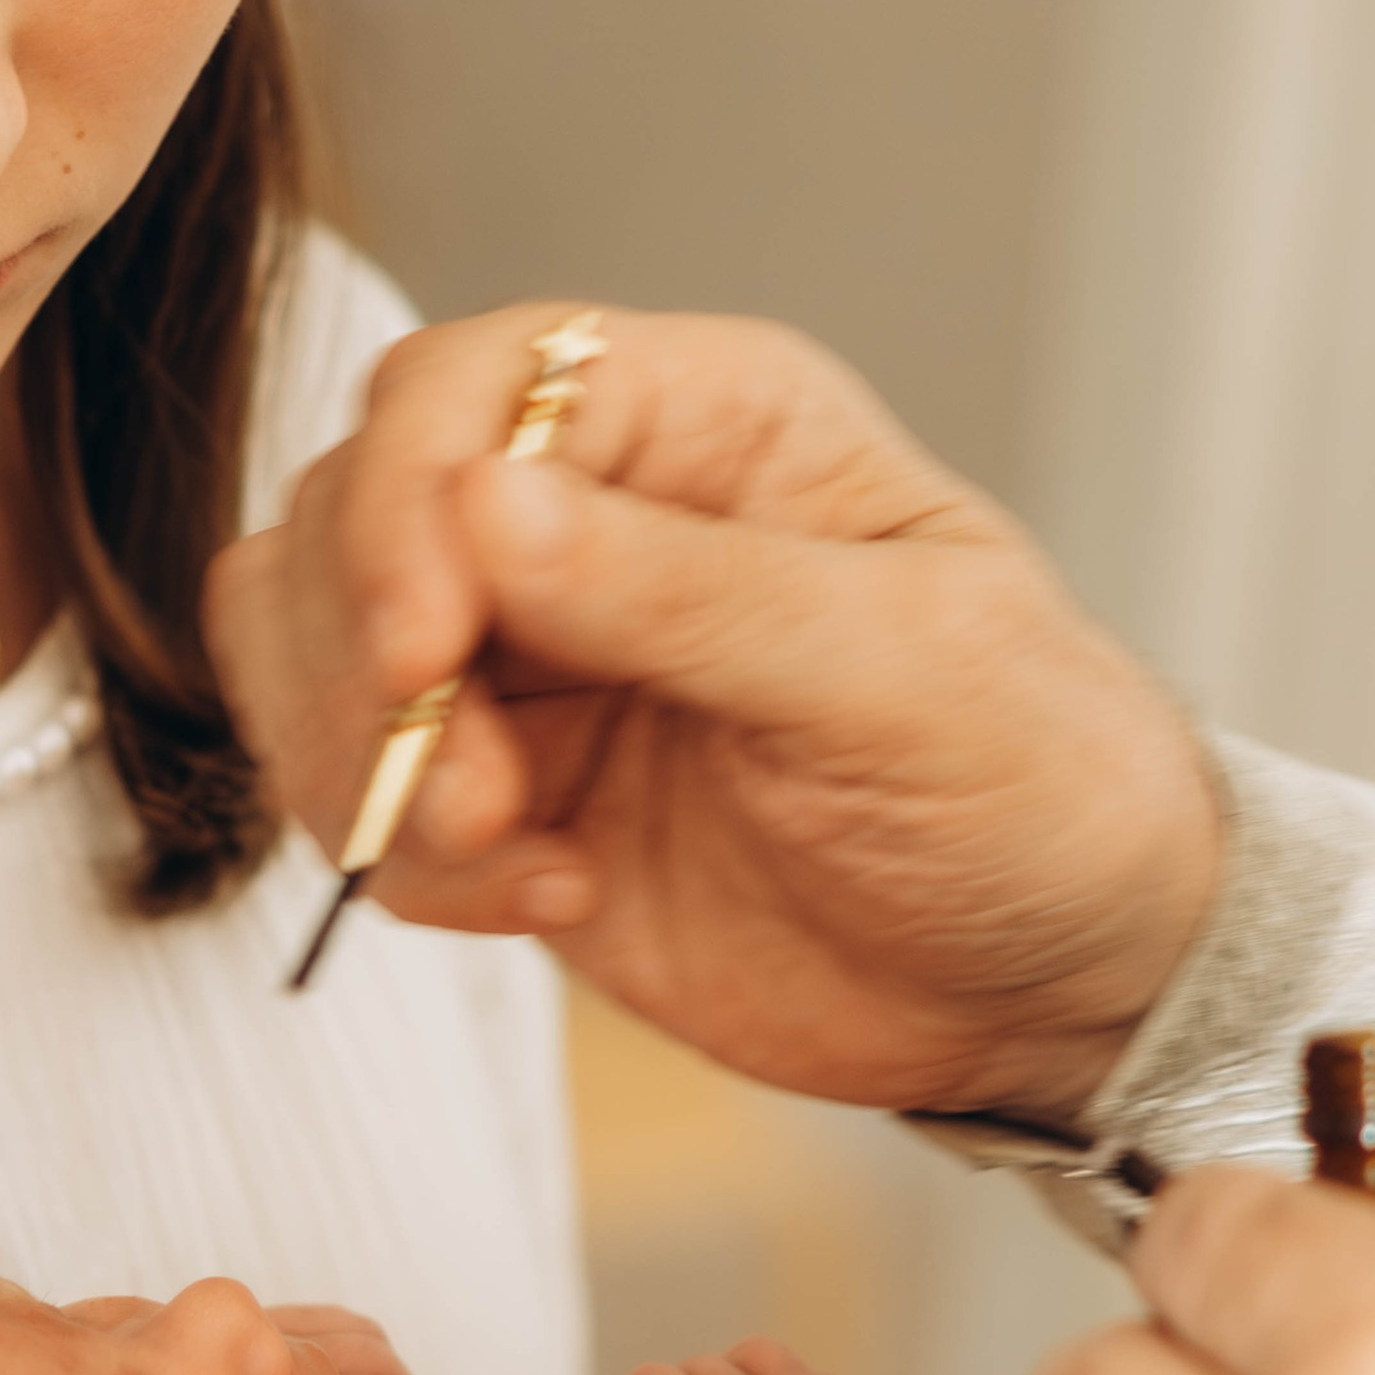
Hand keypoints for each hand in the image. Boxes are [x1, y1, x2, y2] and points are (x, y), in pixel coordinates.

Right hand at [207, 306, 1219, 1119]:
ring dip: (368, 772)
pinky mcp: (506, 792)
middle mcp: (592, 518)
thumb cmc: (1041, 787)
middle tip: (486, 800)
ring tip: (519, 858)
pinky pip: (357, 795)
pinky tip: (555, 899)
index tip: (419, 655)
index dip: (404, 509)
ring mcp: (535, 659)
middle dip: (366, 667)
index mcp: (704, 424)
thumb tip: (486, 507)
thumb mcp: (904, 675)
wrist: (1062, 986)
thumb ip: (691, 591)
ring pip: (312, 651)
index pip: (464, 388)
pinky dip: (410, 867)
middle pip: (349, 512)